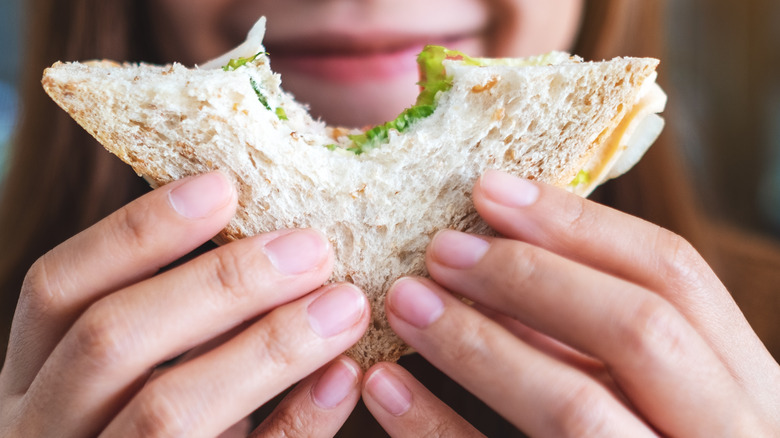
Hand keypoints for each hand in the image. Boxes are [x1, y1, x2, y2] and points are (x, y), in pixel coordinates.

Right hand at [0, 172, 369, 436]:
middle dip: (219, 284)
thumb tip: (273, 242)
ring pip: (167, 412)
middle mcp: (46, 429)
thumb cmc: (160, 423)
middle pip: (111, 340)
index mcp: (31, 378)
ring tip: (345, 305)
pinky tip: (344, 375)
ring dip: (270, 348)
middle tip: (311, 248)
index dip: (136, 231)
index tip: (223, 185)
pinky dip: (298, 421)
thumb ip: (180, 317)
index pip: (58, 288)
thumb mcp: (145, 370)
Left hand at [366, 170, 779, 436]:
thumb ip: (608, 340)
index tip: (488, 190)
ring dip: (477, 343)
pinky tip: (385, 387)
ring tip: (403, 302)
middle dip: (530, 277)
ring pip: (574, 405)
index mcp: (751, 394)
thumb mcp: (664, 396)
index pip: (673, 277)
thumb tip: (515, 255)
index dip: (578, 224)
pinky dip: (437, 428)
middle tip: (438, 248)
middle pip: (637, 330)